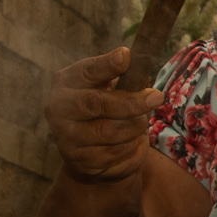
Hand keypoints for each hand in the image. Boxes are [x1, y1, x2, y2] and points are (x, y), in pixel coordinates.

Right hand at [47, 48, 163, 183]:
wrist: (90, 150)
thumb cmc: (105, 108)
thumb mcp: (111, 87)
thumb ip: (124, 76)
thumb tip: (138, 62)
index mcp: (67, 82)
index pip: (87, 71)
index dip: (107, 65)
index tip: (126, 56)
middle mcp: (59, 108)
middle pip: (97, 103)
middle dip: (131, 102)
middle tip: (157, 97)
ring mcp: (65, 136)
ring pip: (111, 131)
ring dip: (134, 127)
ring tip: (138, 123)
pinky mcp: (78, 159)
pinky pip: (116, 153)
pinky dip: (131, 146)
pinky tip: (129, 142)